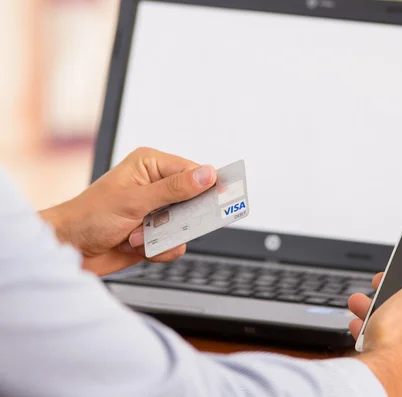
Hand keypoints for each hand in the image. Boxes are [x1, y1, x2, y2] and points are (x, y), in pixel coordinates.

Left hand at [40, 147, 215, 275]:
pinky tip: (135, 245)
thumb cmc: (90, 216)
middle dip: (180, 218)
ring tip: (137, 235)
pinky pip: (175, 244)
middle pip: (194, 200)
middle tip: (169, 223)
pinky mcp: (155, 234)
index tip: (224, 198)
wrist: (67, 250)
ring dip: (163, 236)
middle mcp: (156, 186)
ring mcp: (156, 211)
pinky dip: (158, 249)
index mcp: (150, 166)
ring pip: (186, 226)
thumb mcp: (135, 200)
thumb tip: (207, 175)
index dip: (208, 186)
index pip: (193, 172)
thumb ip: (175, 189)